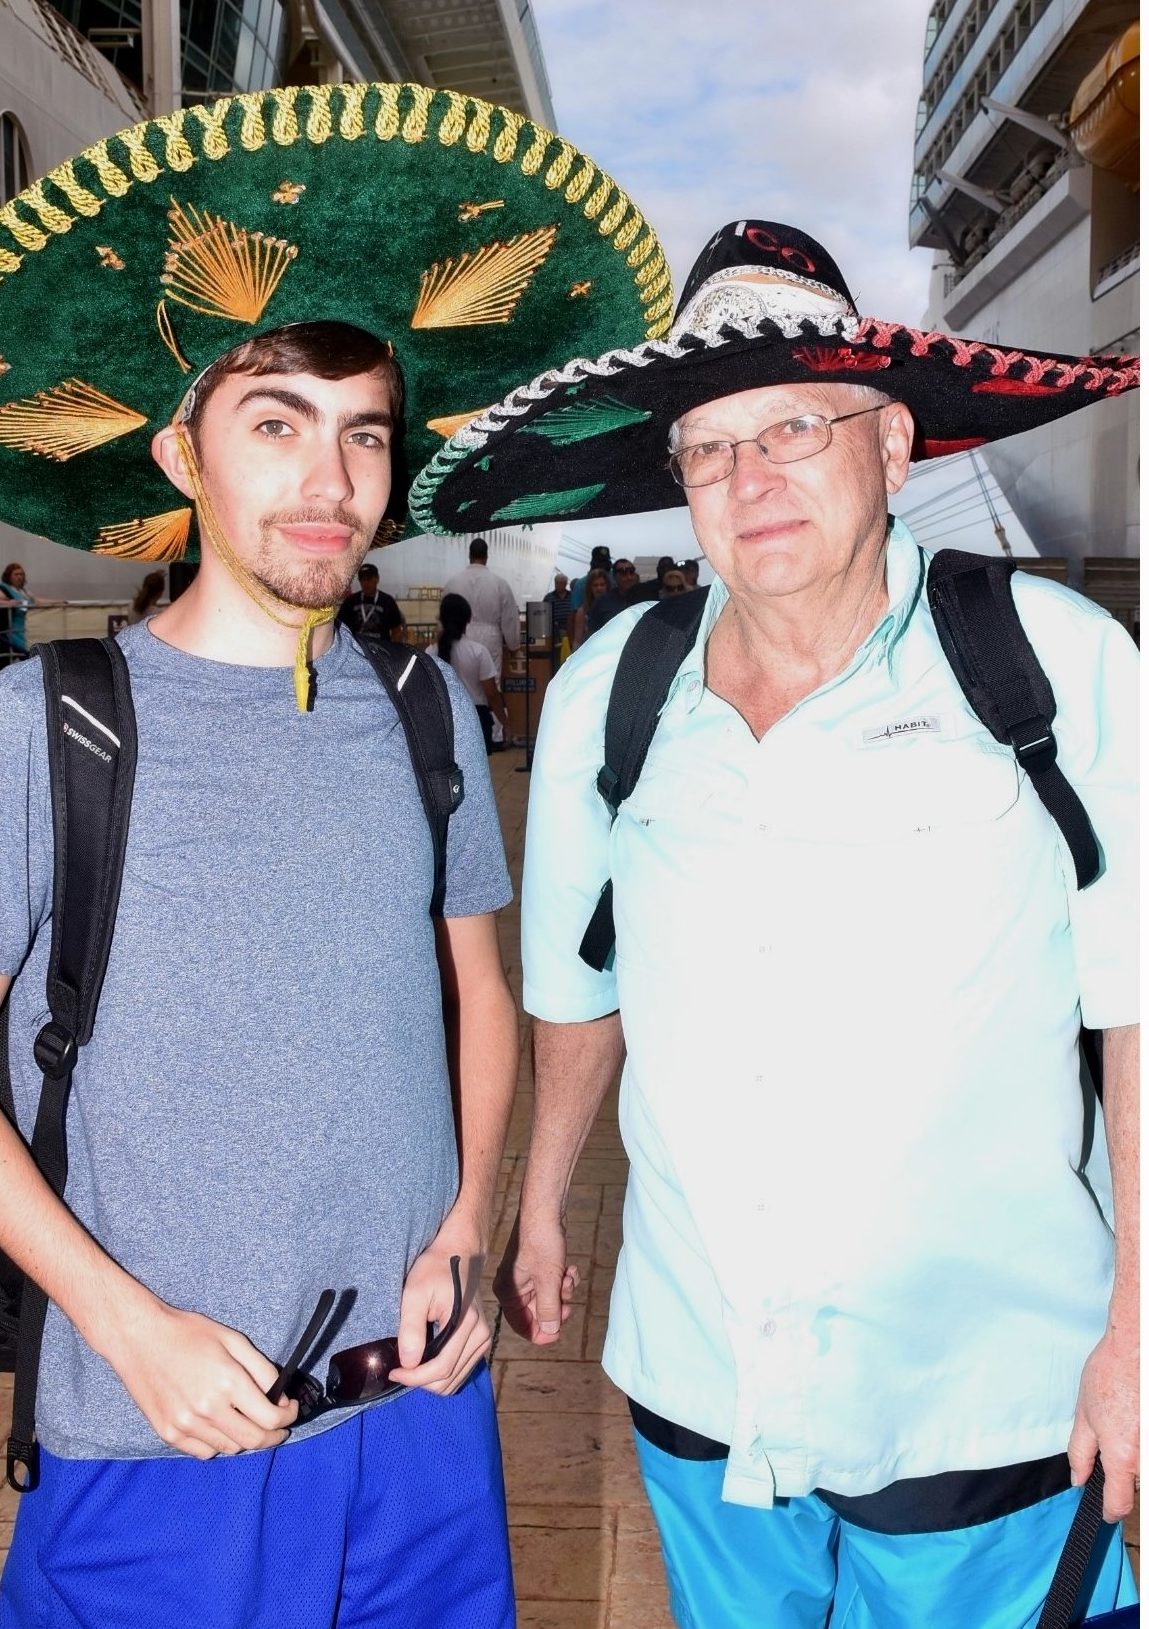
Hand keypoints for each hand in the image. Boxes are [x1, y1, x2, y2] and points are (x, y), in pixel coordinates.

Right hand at [102, 1296, 296, 1459]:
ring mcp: (186, 1425)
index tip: (290, 1410)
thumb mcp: (233, 1340)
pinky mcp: (168, 1433)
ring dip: (246, 1439)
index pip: (271, 1418)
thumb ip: (262, 1370)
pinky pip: (204, 1453)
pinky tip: (219, 1426)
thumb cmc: (188, 1333)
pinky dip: (218, 1444)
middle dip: (274, 1436)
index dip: (288, 1417)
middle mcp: (208, 1409)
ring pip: (230, 1449)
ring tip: (247, 1422)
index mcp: (228, 1381)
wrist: (139, 1338)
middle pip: (254, 1440)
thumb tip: (279, 1397)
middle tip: (279, 1427)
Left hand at [387, 1241, 490, 1394]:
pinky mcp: (482, 1341)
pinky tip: (426, 1359)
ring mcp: (484, 1340)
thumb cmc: (434, 1269)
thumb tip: (408, 1364)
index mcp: (466, 1324)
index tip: (393, 1372)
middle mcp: (481, 1336)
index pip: (440, 1369)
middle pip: (448, 1380)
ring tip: (412, 1363)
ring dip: (430, 1380)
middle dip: (420, 1381)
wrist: (459, 1254)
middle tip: (400, 1368)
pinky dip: (441, 1374)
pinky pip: (460, 1371)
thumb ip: (411, 1328)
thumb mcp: (415, 1293)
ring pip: (454, 1381)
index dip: (414, 1378)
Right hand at [493, 1209, 578, 1344]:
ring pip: (548, 1298)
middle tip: (567, 1300)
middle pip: (537, 1313)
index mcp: (508, 1292)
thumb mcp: (548, 1280)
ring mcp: (525, 1277)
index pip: (522, 1325)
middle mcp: (513, 1287)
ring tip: (568, 1276)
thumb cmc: (542, 1241)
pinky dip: (563, 1280)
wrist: (546, 1209)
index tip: (559, 1332)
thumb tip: (550, 1332)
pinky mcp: (538, 1268)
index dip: (541, 1333)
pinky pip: (552, 1284)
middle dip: (556, 1307)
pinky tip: (570, 1268)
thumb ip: (549, 1309)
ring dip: (563, 1292)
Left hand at [1068, 1332, 1138, 1521]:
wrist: (1137, 1348)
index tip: (1106, 1512)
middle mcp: (1146, 1459)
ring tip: (1127, 1422)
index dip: (1110, 1510)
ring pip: (1145, 1467)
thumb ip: (1080, 1452)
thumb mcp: (1084, 1414)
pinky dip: (1143, 1441)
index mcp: (1122, 1456)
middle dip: (1124, 1472)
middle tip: (1116, 1438)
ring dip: (1136, 1456)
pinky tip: (1136, 1419)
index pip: (1119, 1502)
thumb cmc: (1111, 1374)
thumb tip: (1078, 1479)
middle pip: (1136, 1484)